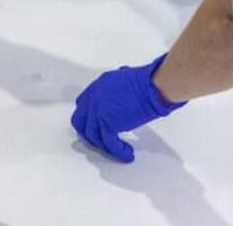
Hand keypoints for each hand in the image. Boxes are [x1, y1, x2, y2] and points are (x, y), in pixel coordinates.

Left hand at [70, 54, 184, 162]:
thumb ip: (117, 88)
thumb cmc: (147, 82)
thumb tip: (121, 95)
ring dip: (104, 145)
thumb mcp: (126, 78)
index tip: (94, 125)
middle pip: (80, 120)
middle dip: (88, 133)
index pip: (83, 104)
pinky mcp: (108, 124)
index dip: (88, 117)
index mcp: (99, 85)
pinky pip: (109, 143)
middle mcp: (94, 97)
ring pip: (93, 135)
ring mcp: (98, 111)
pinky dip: (118, 151)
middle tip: (98, 141)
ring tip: (116, 150)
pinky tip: (127, 154)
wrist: (152, 87)